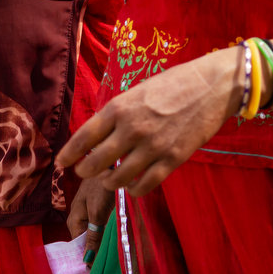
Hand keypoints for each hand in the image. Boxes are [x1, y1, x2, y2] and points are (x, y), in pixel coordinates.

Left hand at [56, 49, 239, 198]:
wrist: (211, 86)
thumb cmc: (173, 84)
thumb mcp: (137, 92)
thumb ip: (118, 114)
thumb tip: (98, 136)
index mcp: (120, 108)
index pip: (84, 137)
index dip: (69, 154)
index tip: (61, 163)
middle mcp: (132, 129)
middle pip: (96, 163)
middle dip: (85, 171)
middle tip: (85, 172)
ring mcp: (152, 147)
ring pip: (118, 179)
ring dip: (109, 183)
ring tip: (109, 179)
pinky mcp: (172, 160)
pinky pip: (144, 186)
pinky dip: (133, 190)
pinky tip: (133, 185)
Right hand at [67, 176, 113, 258]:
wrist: (108, 161)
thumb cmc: (101, 186)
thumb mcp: (97, 213)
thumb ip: (93, 236)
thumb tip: (87, 261)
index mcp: (73, 220)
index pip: (78, 246)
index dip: (88, 256)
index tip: (100, 264)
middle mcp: (77, 216)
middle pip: (84, 239)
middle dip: (95, 247)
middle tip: (108, 254)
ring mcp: (85, 210)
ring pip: (92, 231)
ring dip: (101, 238)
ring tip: (112, 243)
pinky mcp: (94, 204)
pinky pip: (97, 223)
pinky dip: (104, 228)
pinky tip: (113, 229)